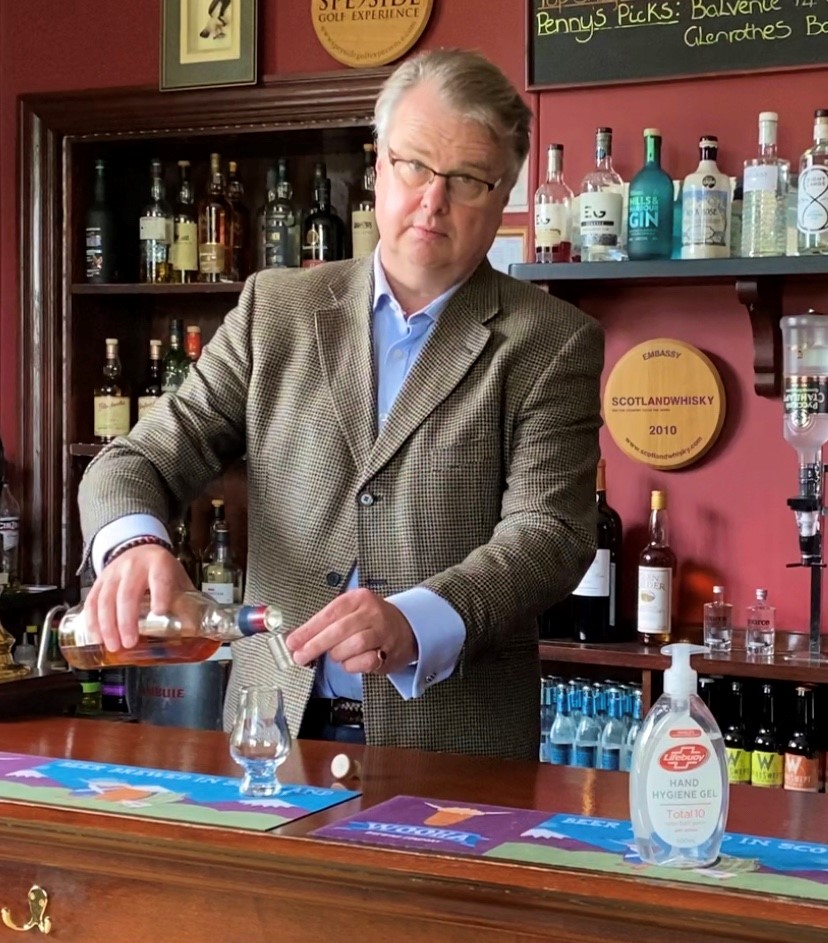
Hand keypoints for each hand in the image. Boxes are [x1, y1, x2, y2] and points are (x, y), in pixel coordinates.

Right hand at [85, 546, 194, 651]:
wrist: (140, 548)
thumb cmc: (161, 569)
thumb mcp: (178, 579)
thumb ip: (187, 602)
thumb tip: (197, 630)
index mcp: (159, 564)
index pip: (159, 578)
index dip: (159, 594)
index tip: (159, 611)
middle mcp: (134, 566)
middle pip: (127, 593)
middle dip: (126, 621)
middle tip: (130, 642)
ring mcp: (114, 572)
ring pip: (105, 599)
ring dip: (107, 625)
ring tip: (113, 645)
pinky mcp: (100, 580)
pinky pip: (92, 601)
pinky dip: (92, 621)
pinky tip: (97, 636)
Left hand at [286, 588, 417, 674]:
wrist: (407, 628)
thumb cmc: (371, 621)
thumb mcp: (351, 611)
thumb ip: (326, 623)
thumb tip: (296, 638)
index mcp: (359, 598)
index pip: (329, 613)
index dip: (309, 629)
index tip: (292, 642)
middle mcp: (372, 613)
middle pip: (339, 630)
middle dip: (316, 645)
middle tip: (300, 656)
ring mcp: (383, 632)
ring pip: (353, 645)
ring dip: (337, 655)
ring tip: (334, 655)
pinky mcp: (389, 652)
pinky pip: (365, 662)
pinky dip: (352, 665)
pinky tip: (350, 662)